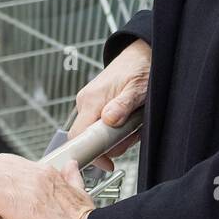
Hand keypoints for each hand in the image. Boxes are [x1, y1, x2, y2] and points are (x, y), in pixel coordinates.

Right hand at [70, 37, 149, 170]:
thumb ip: (123, 105)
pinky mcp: (97, 105)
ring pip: (98, 133)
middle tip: (131, 136)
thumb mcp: (137, 88)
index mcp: (91, 100)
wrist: (141, 54)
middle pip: (88, 138)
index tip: (108, 164)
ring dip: (118, 136)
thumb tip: (108, 120)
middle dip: (111, 144)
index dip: (90, 154)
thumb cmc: (139, 67)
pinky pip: (103, 125)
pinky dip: (118, 129)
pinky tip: (130, 120)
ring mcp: (90, 104)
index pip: (77, 136)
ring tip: (134, 122)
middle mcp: (86, 102)